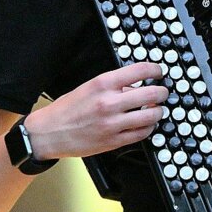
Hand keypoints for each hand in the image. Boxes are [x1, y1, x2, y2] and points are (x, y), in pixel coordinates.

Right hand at [23, 61, 169, 159]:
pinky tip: (147, 124)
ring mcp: (113, 124)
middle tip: (163, 92)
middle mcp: (109, 103)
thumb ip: (112, 85)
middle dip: (162, 92)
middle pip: (151, 94)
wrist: (48, 133)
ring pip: (150, 115)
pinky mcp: (114, 141)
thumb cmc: (66, 110)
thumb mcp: (88, 87)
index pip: (139, 70)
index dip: (155, 69)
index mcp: (102, 84)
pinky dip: (149, 128)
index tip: (158, 71)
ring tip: (157, 109)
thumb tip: (136, 85)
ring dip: (158, 111)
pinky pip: (142, 134)